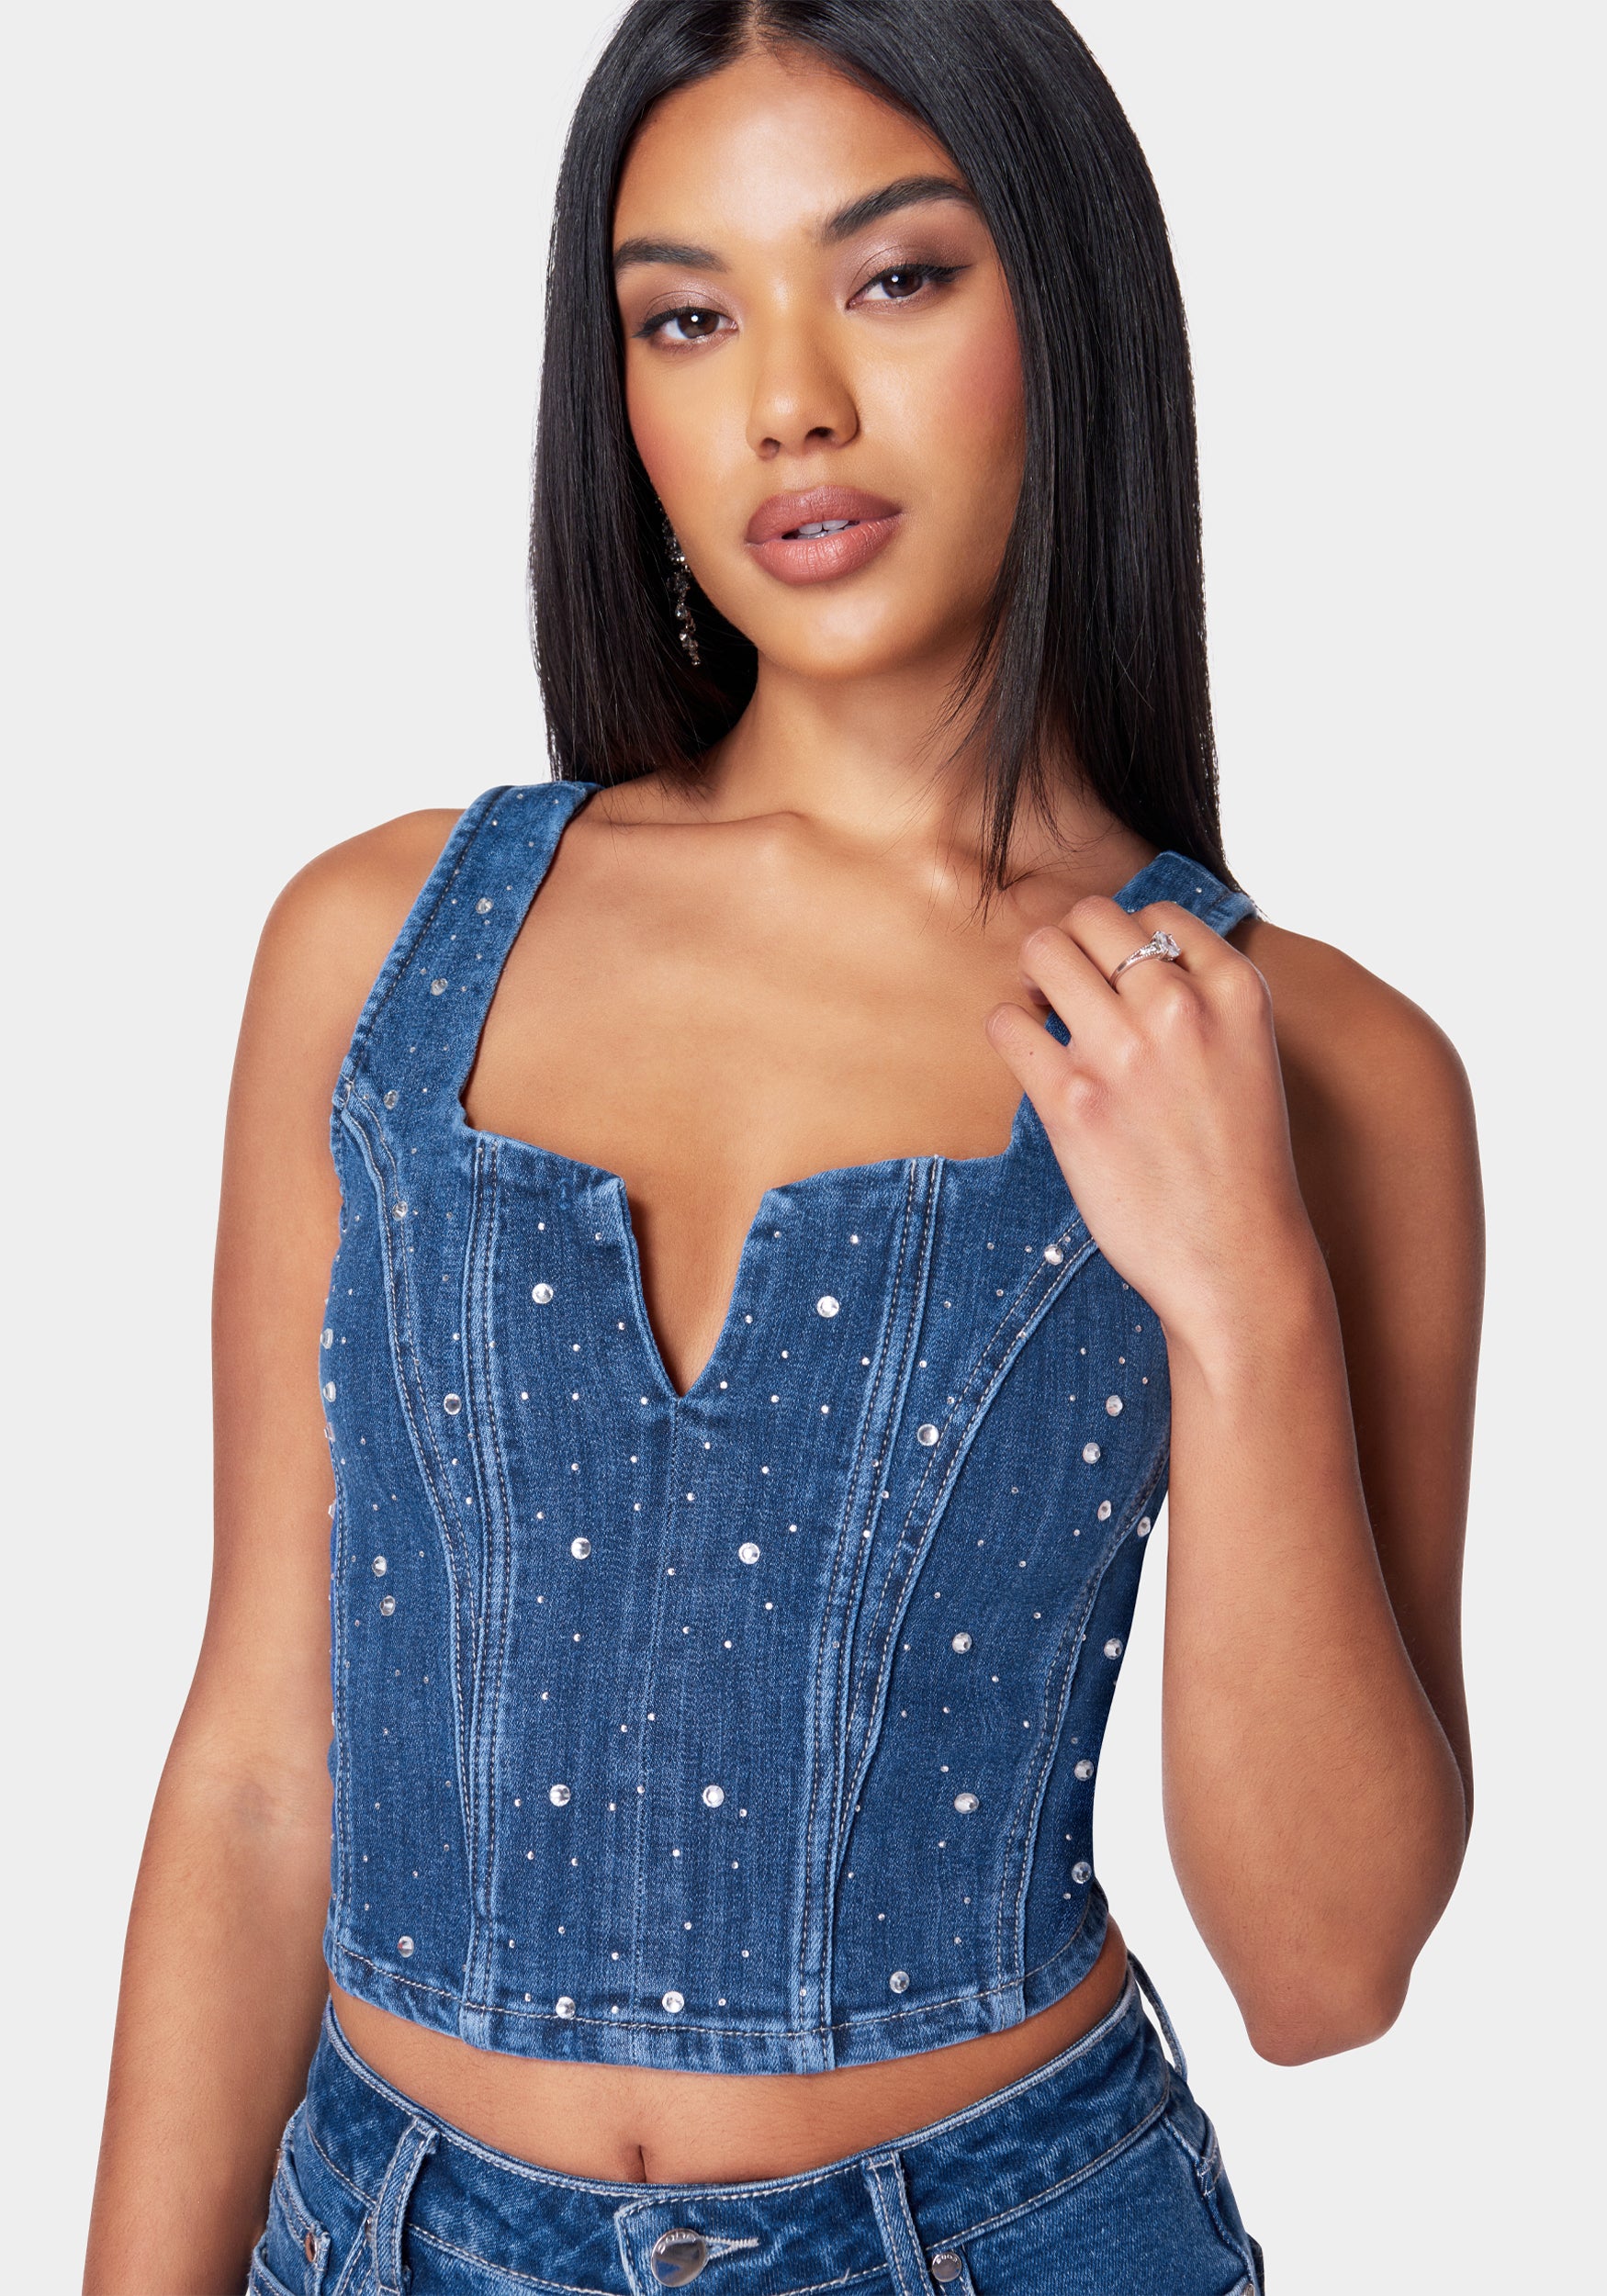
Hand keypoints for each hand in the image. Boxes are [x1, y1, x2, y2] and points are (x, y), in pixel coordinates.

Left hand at [984, 896, 1320, 1359]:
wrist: (1236, 1258)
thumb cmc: (1237, 1162)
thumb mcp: (1248, 1056)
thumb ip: (1200, 1000)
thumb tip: (1121, 954)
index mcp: (1237, 991)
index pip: (1158, 912)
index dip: (1128, 939)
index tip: (1120, 976)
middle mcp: (1180, 1008)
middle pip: (1092, 918)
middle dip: (1073, 945)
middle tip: (1069, 986)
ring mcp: (1122, 1053)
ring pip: (1043, 951)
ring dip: (1035, 975)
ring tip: (1045, 1010)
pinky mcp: (1071, 1103)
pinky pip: (1008, 1023)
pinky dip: (1009, 1029)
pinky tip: (1030, 1055)